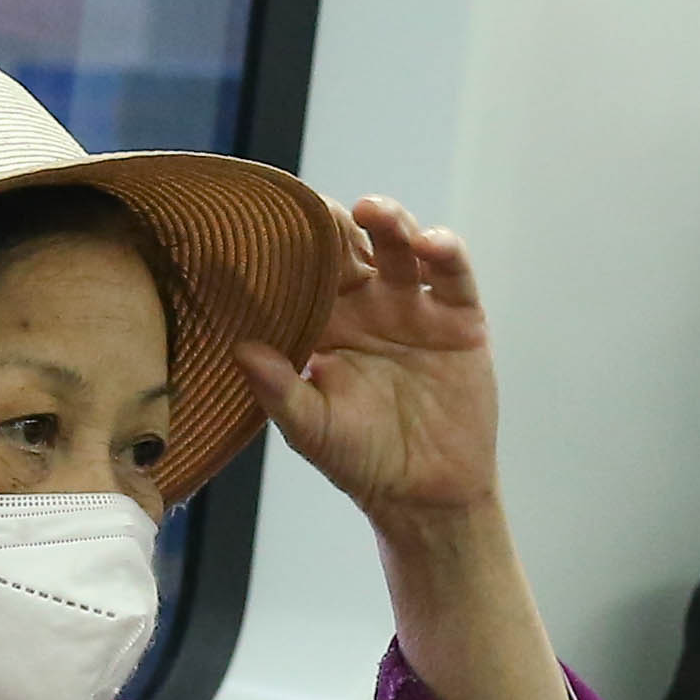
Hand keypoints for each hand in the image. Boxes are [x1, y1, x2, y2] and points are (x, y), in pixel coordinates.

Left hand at [236, 197, 504, 531]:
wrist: (425, 494)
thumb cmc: (360, 459)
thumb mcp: (311, 428)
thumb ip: (279, 390)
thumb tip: (240, 350)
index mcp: (326, 323)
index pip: (304, 269)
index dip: (290, 243)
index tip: (268, 218)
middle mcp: (369, 305)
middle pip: (351, 245)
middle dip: (337, 221)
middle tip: (319, 205)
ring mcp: (415, 307)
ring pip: (400, 247)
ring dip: (390, 221)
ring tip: (374, 211)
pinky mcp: (459, 318)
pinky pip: (452, 275)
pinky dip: (445, 251)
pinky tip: (430, 244)